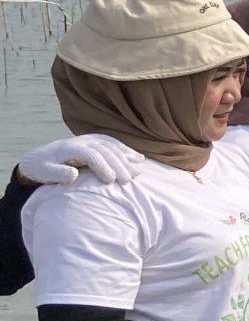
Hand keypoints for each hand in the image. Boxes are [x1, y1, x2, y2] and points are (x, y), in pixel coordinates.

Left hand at [16, 134, 143, 185]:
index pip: (92, 154)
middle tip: (128, 180)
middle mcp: (82, 141)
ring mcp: (90, 140)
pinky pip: (114, 144)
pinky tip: (138, 158)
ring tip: (137, 173)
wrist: (39, 156)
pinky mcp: (95, 141)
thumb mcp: (44, 172)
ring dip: (126, 159)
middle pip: (106, 151)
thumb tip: (73, 174)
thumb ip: (57, 173)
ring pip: (112, 147)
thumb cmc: (42, 168)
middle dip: (119, 165)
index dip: (103, 166)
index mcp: (70, 148)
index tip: (111, 181)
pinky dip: (127, 150)